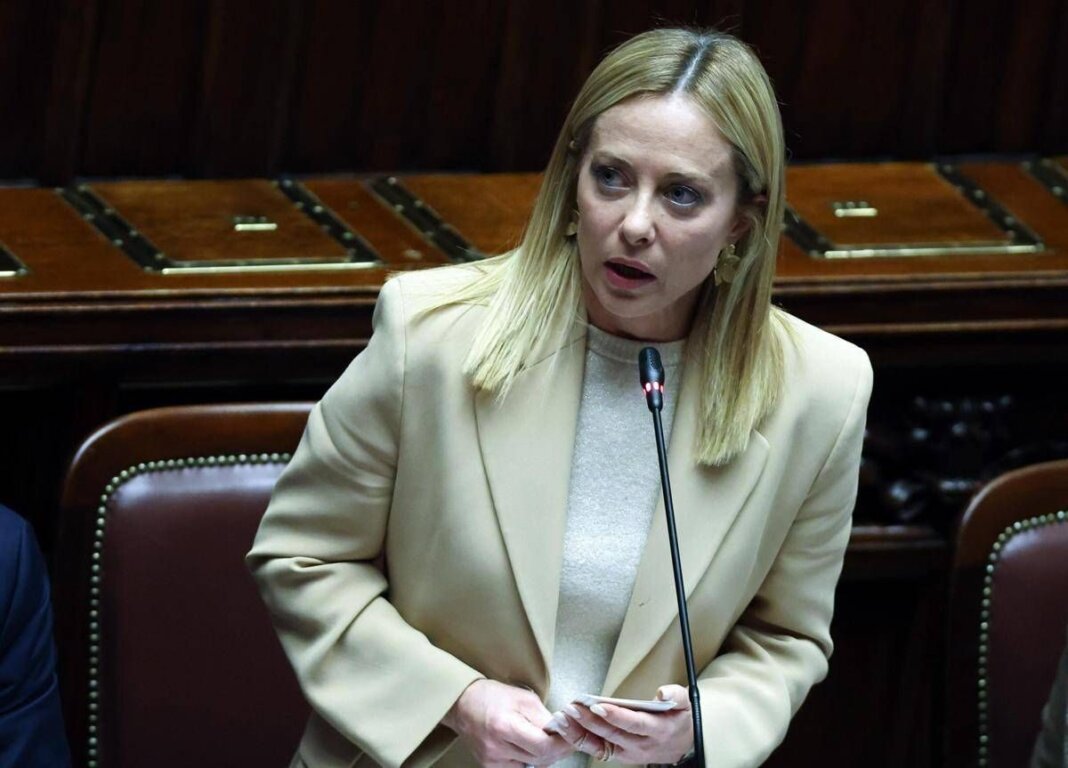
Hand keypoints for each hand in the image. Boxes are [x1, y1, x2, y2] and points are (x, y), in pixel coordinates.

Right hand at [443, 679, 572, 766]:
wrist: (463, 704)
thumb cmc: (492, 696)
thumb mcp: (523, 698)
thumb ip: (544, 717)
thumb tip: (563, 731)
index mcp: (504, 726)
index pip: (543, 746)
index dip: (562, 743)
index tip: (572, 736)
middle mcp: (496, 747)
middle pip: (540, 758)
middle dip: (558, 749)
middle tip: (564, 738)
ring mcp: (492, 760)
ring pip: (532, 766)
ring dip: (545, 755)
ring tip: (545, 738)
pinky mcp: (490, 767)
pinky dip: (530, 759)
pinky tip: (529, 747)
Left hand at [545, 685, 692, 763]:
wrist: (681, 744)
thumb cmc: (678, 719)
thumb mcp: (685, 704)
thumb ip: (676, 695)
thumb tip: (663, 692)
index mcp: (658, 731)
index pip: (635, 724)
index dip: (616, 716)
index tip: (599, 706)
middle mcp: (641, 746)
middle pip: (612, 735)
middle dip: (590, 722)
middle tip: (572, 708)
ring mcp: (628, 753)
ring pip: (600, 745)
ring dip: (579, 733)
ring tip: (563, 718)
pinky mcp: (617, 754)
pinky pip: (596, 749)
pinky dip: (579, 739)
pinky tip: (566, 726)